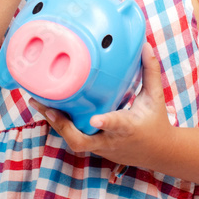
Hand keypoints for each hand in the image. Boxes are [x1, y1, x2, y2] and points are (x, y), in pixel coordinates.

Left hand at [28, 42, 175, 168]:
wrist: (160, 154)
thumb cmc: (156, 122)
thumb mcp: (155, 97)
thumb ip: (150, 71)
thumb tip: (145, 45)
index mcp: (129, 127)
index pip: (117, 125)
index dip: (105, 123)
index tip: (95, 119)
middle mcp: (112, 140)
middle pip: (82, 141)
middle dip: (62, 125)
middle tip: (46, 106)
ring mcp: (101, 147)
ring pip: (74, 140)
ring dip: (55, 123)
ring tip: (38, 102)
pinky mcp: (95, 149)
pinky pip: (75, 138)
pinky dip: (61, 125)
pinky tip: (48, 108)